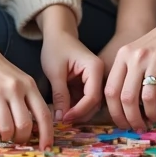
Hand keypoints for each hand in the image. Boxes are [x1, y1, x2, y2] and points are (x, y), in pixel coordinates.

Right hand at [0, 17, 54, 148]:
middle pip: (25, 124)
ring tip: (3, 137)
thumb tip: (35, 127)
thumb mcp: (19, 79)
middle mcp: (16, 89)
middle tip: (17, 140)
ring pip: (7, 127)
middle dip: (22, 138)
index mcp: (29, 85)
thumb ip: (28, 99)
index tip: (46, 148)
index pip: (44, 114)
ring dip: (6, 138)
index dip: (47, 134)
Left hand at [38, 6, 103, 123]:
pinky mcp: (88, 84)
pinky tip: (65, 111)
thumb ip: (60, 95)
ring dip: (78, 113)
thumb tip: (61, 119)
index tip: (64, 119)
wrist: (57, 35)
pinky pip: (85, 100)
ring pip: (91, 104)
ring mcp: (95, 80)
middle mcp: (100, 75)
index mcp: (95, 68)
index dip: (79, 111)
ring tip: (62, 117)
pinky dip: (76, 107)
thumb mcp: (55, 72)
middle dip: (80, 114)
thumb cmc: (56, 48)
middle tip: (63, 121)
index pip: (92, 97)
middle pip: (95, 103)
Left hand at [103, 0, 155, 131]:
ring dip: (149, 115)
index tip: (122, 123)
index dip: (114, 112)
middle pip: (126, 97)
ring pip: (146, 98)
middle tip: (138, 128)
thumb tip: (122, 108)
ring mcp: (154, 59)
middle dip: (131, 118)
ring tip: (153, 121)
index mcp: (123, 56)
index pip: (110, 90)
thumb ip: (127, 74)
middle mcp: (135, 57)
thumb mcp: (137, 53)